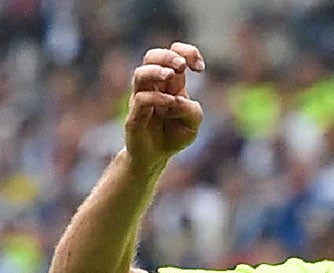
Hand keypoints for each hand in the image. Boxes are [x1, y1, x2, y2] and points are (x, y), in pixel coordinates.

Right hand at [125, 43, 204, 167]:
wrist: (153, 159)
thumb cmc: (173, 136)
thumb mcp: (193, 124)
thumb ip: (191, 110)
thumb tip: (176, 100)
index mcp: (169, 83)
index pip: (173, 53)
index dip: (187, 52)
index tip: (200, 68)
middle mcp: (152, 87)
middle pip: (151, 56)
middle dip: (168, 56)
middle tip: (182, 66)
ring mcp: (140, 100)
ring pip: (140, 73)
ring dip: (157, 71)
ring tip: (170, 76)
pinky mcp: (134, 116)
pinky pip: (141, 99)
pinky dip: (157, 98)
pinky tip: (169, 104)